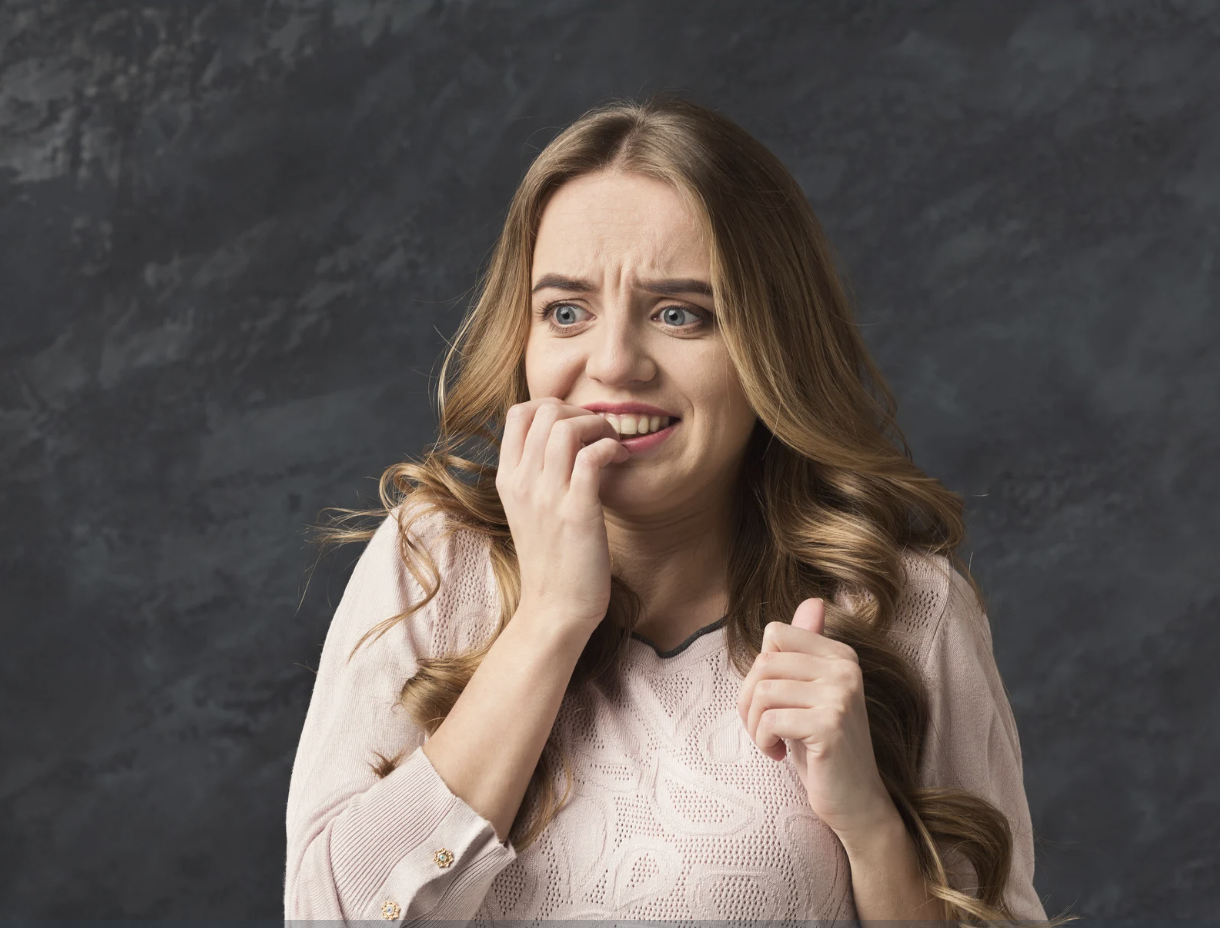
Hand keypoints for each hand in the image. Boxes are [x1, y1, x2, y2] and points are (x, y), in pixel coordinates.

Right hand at [496, 396, 629, 634]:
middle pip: (544, 411)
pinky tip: (621, 460)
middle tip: (600, 433)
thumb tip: (560, 439)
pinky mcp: (576, 512)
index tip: (577, 424)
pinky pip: (592, 456)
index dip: (552, 405)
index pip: (518, 413)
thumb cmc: (551, 559)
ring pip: (566, 427)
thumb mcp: (529, 510)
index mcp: (507, 479)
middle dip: (580, 410)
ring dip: (598, 426)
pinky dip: (611, 447)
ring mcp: (547, 497)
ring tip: (612, 444)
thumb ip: (536, 474)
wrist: (555, 608)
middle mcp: (522, 482)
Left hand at [737, 598, 896, 842]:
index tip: (769, 701)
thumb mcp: (809, 694)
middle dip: (749, 699)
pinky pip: (770, 718)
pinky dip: (763, 740)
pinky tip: (779, 754)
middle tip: (762, 728)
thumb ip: (805, 649)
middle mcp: (845, 668)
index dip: (759, 668)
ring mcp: (840, 694)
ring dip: (755, 723)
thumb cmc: (822, 748)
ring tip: (771, 741)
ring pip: (763, 689)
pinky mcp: (830, 723)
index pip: (775, 632)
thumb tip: (812, 600)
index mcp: (840, 654)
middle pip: (764, 661)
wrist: (855, 801)